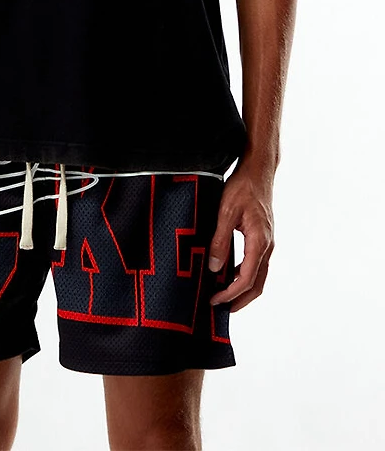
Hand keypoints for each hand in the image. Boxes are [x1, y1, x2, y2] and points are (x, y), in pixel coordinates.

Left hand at [207, 162, 274, 312]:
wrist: (258, 170)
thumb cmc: (243, 186)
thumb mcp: (226, 211)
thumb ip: (220, 240)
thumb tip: (214, 267)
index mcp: (260, 241)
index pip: (246, 279)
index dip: (230, 294)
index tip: (214, 301)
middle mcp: (267, 245)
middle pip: (257, 284)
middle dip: (239, 300)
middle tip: (220, 310)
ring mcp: (266, 242)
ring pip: (257, 275)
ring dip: (241, 289)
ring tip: (222, 296)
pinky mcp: (262, 237)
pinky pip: (255, 264)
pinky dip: (242, 275)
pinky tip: (226, 274)